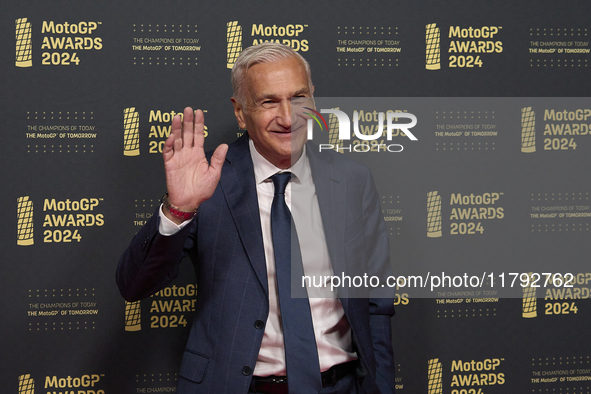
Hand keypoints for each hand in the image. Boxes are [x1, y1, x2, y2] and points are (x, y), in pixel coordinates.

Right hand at [162, 107, 227, 223]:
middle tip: (188, 109)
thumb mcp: (214, 174)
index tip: (199, 112)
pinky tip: (171, 136)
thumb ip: (217, 159)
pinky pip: (168, 152)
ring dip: (176, 129)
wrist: (189, 202)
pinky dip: (168, 144)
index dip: (199, 123)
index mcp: (198, 154)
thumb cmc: (202, 190)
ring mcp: (178, 157)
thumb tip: (224, 145)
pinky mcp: (170, 164)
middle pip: (187, 133)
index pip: (199, 135)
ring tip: (177, 117)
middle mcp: (188, 153)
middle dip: (187, 121)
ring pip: (176, 139)